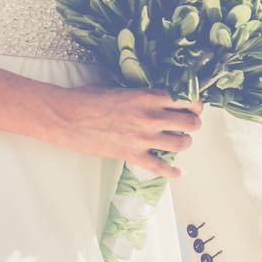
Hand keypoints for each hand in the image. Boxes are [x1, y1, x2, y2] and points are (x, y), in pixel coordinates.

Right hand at [48, 87, 201, 177]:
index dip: (194, 103)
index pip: (186, 98)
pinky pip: (161, 168)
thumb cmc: (87, 99)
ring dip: (185, 143)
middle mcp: (151, 116)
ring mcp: (143, 137)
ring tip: (181, 142)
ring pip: (182, 144)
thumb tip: (152, 97)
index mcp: (148, 96)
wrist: (67, 117)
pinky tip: (179, 173)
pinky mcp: (133, 154)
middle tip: (190, 124)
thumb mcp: (119, 87)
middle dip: (193, 124)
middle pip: (190, 122)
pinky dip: (173, 172)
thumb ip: (140, 94)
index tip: (193, 106)